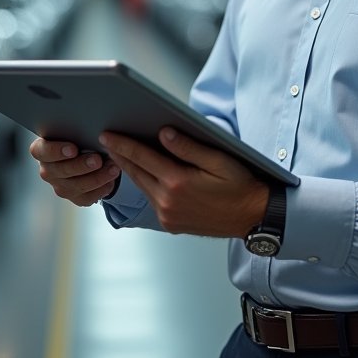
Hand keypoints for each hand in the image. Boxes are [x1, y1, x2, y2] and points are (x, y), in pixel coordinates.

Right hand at [29, 137, 120, 206]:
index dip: (56, 151)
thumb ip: (77, 130)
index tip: (73, 149)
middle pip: (62, 170)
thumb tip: (92, 127)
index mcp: (42, 150)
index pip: (42, 151)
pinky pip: (87, 197)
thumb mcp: (75, 130)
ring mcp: (59, 185)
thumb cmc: (79, 138)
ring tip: (113, 168)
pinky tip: (111, 180)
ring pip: (77, 186)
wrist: (88, 153)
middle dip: (82, 165)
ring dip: (97, 177)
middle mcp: (48, 170)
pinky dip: (101, 189)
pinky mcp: (73, 197)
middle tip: (98, 159)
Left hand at [100, 128, 268, 237]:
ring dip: (131, 170)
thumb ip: (189, 147)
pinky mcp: (171, 224)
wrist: (251, 217)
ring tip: (121, 155)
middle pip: (136, 172)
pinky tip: (144, 174)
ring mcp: (167, 216)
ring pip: (142, 186)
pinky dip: (145, 185)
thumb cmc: (239, 186)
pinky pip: (152, 200)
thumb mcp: (219, 160)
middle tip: (106, 141)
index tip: (106, 135)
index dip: (122, 144)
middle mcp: (168, 202)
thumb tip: (164, 133)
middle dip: (120, 155)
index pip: (142, 157)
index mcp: (178, 182)